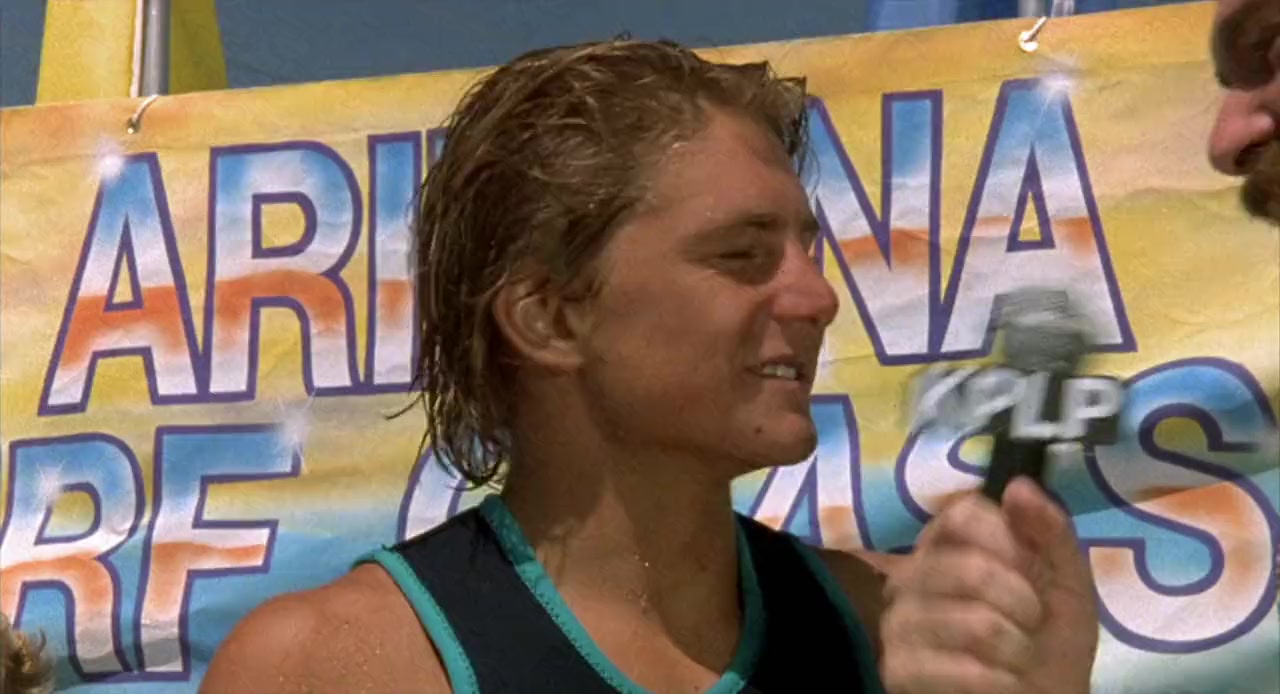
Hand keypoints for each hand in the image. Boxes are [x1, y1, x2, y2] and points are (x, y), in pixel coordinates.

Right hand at [879, 478, 1098, 693]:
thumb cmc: (1048, 646)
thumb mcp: (1067, 586)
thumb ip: (1050, 533)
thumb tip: (1018, 485)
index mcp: (946, 546)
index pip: (961, 513)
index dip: (1006, 538)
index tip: (1031, 566)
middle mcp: (911, 576)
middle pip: (968, 567)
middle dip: (1022, 601)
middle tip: (1032, 624)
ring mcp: (899, 624)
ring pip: (972, 622)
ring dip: (1016, 648)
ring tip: (1019, 661)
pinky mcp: (897, 670)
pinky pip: (956, 668)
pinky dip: (996, 681)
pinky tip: (1001, 684)